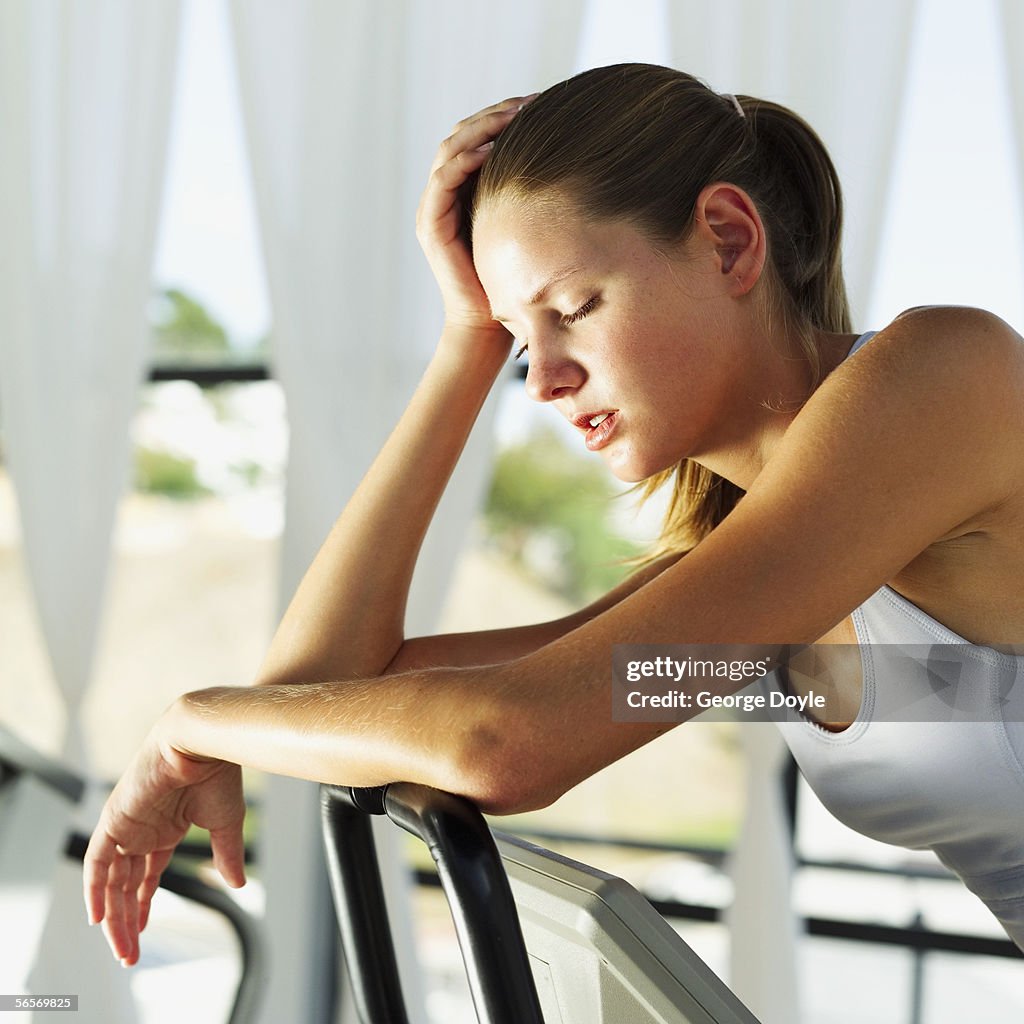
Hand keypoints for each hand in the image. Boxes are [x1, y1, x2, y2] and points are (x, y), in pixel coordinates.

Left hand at [83, 721, 245, 965]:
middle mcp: (141, 831)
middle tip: (130, 953)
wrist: (203, 743)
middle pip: (126, 885)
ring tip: (122, 946)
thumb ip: (226, 854)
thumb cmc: (217, 772)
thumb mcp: (226, 822)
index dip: (144, 905)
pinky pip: (96, 863)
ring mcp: (126, 826)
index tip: (144, 932)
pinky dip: (95, 890)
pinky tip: (99, 917)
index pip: (147, 876)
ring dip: (114, 915)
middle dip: (127, 920)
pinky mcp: (115, 821)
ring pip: (111, 881)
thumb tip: (237, 885)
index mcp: (165, 829)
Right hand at [416, 94, 536, 332]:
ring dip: (483, 127)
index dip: (504, 114)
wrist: (486, 324)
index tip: (540, 102)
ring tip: (514, 116)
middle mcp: (444, 192)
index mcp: (463, 188)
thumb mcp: (525, 225)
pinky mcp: (431, 224)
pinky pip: (444, 179)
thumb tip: (570, 161)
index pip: (477, 135)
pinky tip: (494, 148)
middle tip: (531, 101)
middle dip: (497, 112)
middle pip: (463, 133)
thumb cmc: (512, 280)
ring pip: (451, 148)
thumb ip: (530, 194)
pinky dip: (466, 159)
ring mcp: (434, 206)